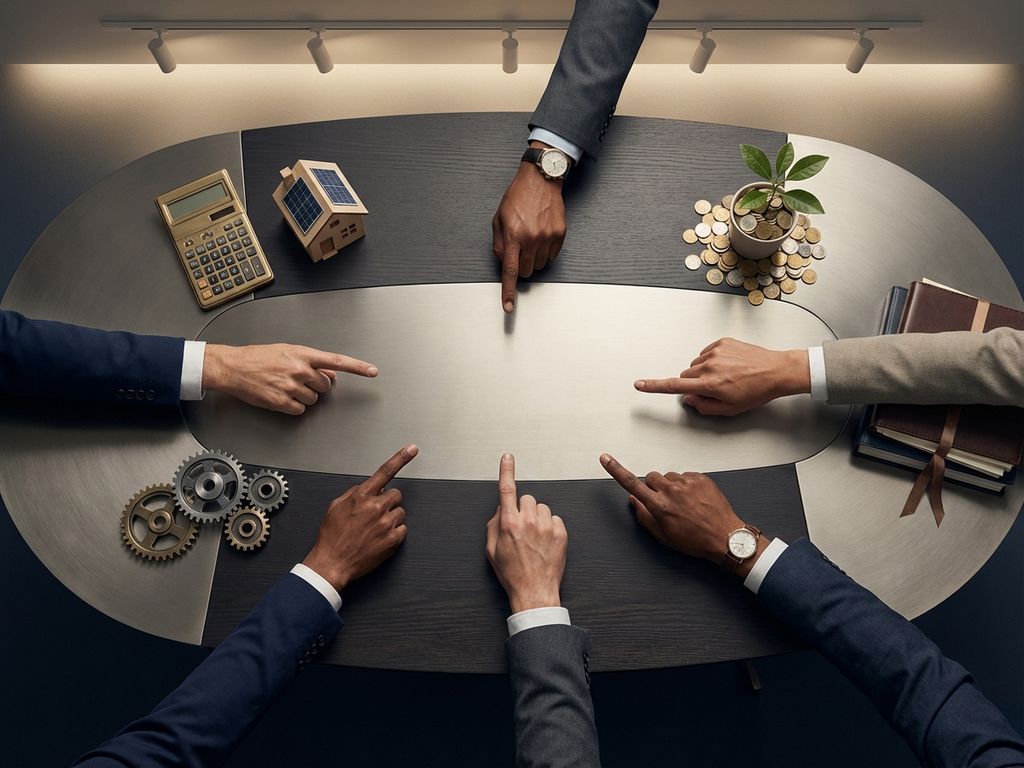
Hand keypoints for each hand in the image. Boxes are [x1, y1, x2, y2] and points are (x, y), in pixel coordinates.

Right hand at [202, 343, 378, 415]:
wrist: (233, 367)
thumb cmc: (257, 357)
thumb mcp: (287, 351)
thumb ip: (311, 361)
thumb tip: (331, 373)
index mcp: (302, 354)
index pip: (337, 361)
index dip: (357, 367)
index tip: (373, 372)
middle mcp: (299, 369)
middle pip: (325, 386)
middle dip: (316, 386)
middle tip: (299, 381)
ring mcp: (291, 386)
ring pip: (313, 400)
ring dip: (304, 396)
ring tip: (285, 386)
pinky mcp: (282, 402)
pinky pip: (300, 410)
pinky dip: (293, 406)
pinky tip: (280, 396)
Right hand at [302, 445, 417, 592]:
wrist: (332, 563)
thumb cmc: (332, 537)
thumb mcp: (336, 507)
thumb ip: (354, 493)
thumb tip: (367, 489)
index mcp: (362, 496)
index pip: (385, 472)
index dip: (400, 458)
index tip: (412, 449)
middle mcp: (376, 507)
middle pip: (396, 495)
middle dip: (387, 502)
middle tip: (375, 514)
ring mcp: (386, 524)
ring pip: (400, 512)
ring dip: (391, 518)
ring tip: (374, 529)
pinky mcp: (393, 539)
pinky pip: (403, 529)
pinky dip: (394, 532)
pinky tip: (379, 538)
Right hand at [486, 453, 567, 612]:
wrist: (534, 591)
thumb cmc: (512, 574)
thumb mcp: (492, 550)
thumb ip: (494, 525)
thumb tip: (501, 510)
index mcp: (509, 524)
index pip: (507, 490)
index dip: (506, 471)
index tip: (507, 458)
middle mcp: (528, 521)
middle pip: (527, 498)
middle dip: (523, 509)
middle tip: (522, 528)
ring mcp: (546, 526)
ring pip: (542, 507)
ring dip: (537, 517)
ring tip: (534, 538)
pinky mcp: (561, 533)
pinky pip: (554, 518)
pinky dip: (550, 526)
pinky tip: (545, 542)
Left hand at [492, 142, 566, 312]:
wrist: (540, 180)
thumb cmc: (517, 198)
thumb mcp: (499, 219)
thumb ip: (499, 245)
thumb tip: (503, 264)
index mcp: (513, 235)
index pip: (509, 271)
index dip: (508, 292)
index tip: (508, 308)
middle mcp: (531, 239)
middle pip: (525, 272)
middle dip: (520, 267)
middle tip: (519, 251)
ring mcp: (547, 237)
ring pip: (539, 266)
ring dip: (533, 259)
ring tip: (531, 239)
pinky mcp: (560, 235)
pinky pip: (551, 256)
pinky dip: (545, 252)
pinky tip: (541, 235)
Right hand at [599, 453, 766, 577]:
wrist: (725, 537)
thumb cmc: (695, 540)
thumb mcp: (663, 536)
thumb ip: (644, 516)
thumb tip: (633, 499)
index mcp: (659, 506)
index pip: (631, 484)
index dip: (616, 470)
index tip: (605, 459)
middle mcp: (671, 491)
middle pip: (651, 477)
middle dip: (654, 487)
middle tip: (666, 503)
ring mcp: (687, 482)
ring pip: (669, 477)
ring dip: (672, 486)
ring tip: (685, 504)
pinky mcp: (700, 478)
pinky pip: (686, 476)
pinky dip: (687, 485)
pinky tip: (696, 500)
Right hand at [633, 337, 809, 415]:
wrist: (776, 371)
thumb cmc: (756, 391)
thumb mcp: (730, 409)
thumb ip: (704, 406)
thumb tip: (689, 399)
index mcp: (709, 384)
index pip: (674, 385)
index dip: (654, 386)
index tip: (639, 384)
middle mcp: (709, 365)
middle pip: (686, 375)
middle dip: (694, 383)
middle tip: (714, 388)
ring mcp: (715, 351)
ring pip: (695, 364)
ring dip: (703, 371)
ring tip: (726, 376)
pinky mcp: (722, 342)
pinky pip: (706, 352)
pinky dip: (712, 360)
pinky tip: (729, 365)